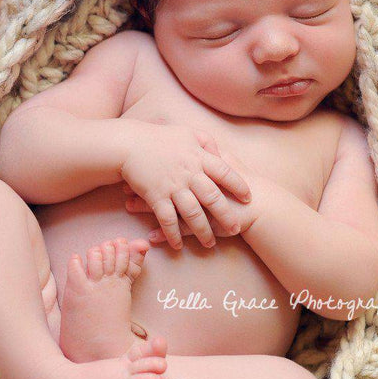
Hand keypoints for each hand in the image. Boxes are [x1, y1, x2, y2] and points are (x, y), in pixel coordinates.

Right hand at [117, 119, 252, 249]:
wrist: (128, 144)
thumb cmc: (158, 138)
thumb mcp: (187, 133)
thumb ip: (206, 142)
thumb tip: (219, 153)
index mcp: (198, 157)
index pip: (225, 173)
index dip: (238, 186)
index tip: (248, 198)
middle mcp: (189, 173)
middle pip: (213, 198)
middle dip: (226, 216)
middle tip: (236, 229)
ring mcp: (173, 186)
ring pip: (192, 213)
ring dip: (202, 231)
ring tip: (210, 244)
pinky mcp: (156, 196)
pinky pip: (168, 219)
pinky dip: (173, 234)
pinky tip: (178, 245)